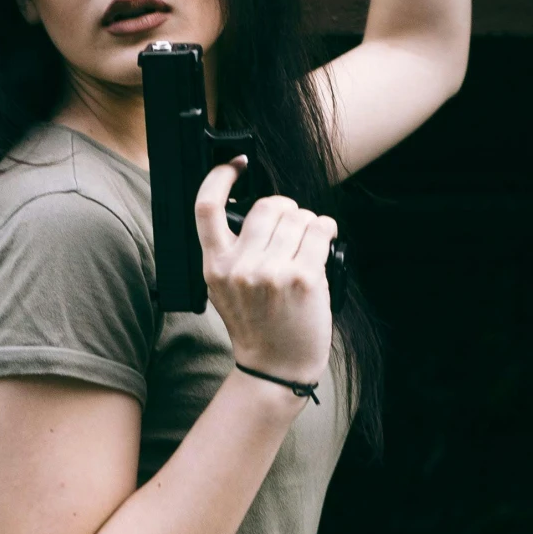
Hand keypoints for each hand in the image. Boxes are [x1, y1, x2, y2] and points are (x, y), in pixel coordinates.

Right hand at [194, 157, 334, 390]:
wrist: (276, 368)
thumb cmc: (257, 327)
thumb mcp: (225, 290)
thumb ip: (231, 253)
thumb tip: (260, 212)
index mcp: (215, 266)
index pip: (207, 208)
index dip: (220, 177)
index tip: (236, 165)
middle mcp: (240, 267)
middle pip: (266, 206)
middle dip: (285, 210)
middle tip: (292, 228)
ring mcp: (272, 272)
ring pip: (297, 216)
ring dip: (308, 222)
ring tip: (308, 243)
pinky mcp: (303, 278)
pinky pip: (320, 230)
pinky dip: (326, 229)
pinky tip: (324, 241)